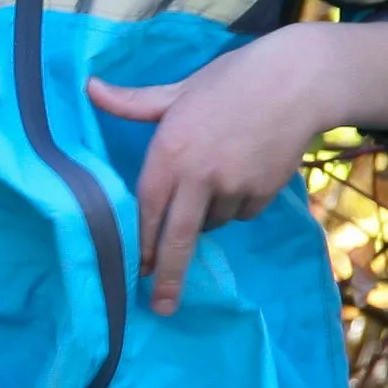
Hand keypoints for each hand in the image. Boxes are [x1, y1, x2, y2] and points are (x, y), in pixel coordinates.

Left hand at [85, 19, 387, 313]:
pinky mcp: (263, 191)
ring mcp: (234, 186)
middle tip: (161, 307)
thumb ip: (134, 102)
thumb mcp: (178, 90)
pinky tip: (244, 171)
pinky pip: (243, 212)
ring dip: (208, 214)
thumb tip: (88, 87)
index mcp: (170, 152)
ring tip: (219, 172)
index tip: (135, 271)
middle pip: (179, 238)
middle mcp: (199, 175)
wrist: (298, 81)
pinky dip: (239, 204)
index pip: (147, 209)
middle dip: (169, 276)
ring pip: (213, 221)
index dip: (140, 242)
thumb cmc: (232, 80)